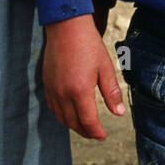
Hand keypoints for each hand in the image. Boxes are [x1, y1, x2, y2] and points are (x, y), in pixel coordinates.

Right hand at [43, 14, 125, 139]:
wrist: (66, 27)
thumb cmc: (89, 45)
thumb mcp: (106, 68)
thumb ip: (111, 92)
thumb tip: (118, 113)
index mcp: (80, 91)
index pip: (88, 121)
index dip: (96, 132)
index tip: (103, 136)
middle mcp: (63, 93)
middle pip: (73, 123)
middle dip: (85, 132)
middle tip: (96, 134)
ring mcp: (52, 89)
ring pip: (61, 117)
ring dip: (73, 125)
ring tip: (85, 126)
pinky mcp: (46, 84)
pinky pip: (53, 107)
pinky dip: (62, 115)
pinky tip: (71, 112)